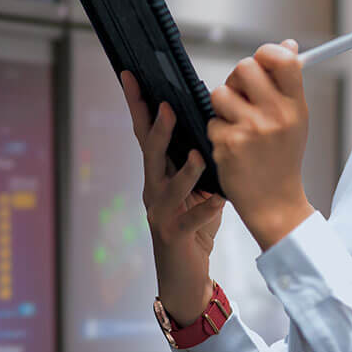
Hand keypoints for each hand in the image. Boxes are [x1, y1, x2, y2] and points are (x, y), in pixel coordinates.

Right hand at [121, 70, 225, 326]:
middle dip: (157, 128)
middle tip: (166, 105)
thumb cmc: (193, 226)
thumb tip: (209, 120)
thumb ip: (197, 158)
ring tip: (200, 155)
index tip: (131, 75)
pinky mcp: (175, 236)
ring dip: (184, 170)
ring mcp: (160, 213)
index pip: (144, 132)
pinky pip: (191, 220)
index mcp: (157, 173)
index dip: (137, 104)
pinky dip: (206, 208)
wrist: (185, 276)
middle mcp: (152, 189)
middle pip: (150, 153)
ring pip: (168, 186)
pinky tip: (220, 199)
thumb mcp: (195, 187)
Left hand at [206, 41, 315, 250]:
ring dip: (222, 106)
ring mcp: (251, 130)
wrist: (274, 202)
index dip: (267, 53)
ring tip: (236, 123)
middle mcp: (276, 115)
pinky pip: (211, 120)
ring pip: (220, 92)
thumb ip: (288, 82)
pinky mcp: (228, 144)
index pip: (282, 60)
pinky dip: (217, 131)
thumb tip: (287, 45)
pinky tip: (231, 146)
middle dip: (237, 78)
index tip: (262, 61)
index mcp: (295, 105)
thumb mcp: (295, 118)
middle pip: (244, 67)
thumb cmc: (282, 156)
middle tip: (241, 94)